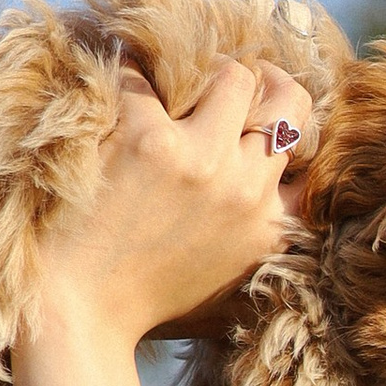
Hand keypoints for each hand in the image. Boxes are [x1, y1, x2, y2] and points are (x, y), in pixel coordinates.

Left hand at [14, 59, 306, 385]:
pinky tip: (116, 73)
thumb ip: (261, 237)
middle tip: (219, 81)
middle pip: (283, 98)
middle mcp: (244, 188)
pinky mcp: (143, 138)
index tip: (254, 115)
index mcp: (269, 223)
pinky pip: (142, 73)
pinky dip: (128, 67)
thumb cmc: (145, 304)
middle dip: (255, 82)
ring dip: (202, 72)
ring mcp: (197, 159)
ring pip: (233, 75)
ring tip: (171, 81)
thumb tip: (287, 189)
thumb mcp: (229, 283)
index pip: (306, 145)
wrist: (79, 318)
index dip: (286, 121)